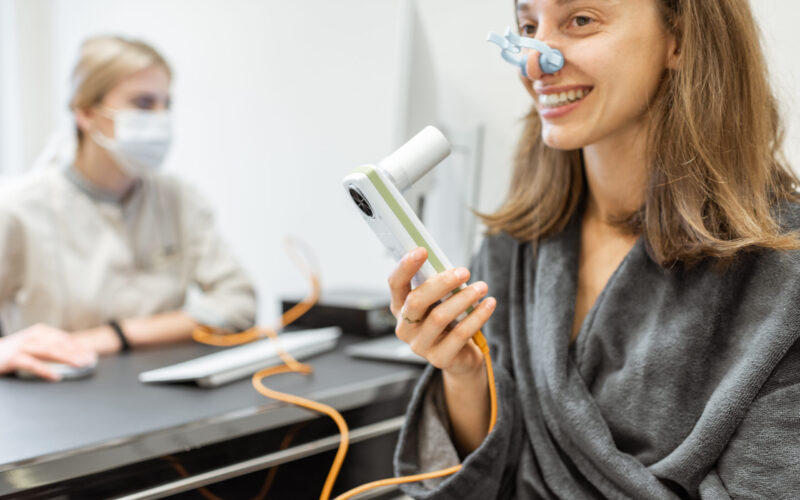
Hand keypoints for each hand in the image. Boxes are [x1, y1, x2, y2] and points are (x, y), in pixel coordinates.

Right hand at [0, 324, 97, 380]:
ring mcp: (21, 347)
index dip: (78, 346)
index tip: (91, 353)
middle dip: (76, 352)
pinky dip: (45, 370)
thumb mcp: (32, 345)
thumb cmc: (11, 352)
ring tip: (79, 365)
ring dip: (66, 358)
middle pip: (59, 344)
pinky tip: (55, 376)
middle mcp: (31, 337)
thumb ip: (49, 347)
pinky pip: (31, 364)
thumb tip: (72, 355)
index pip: (63, 338)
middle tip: (89, 360)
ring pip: (48, 351)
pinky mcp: (12, 358)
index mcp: (38, 332)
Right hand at [388, 247, 495, 377]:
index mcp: (400, 308)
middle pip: (417, 300)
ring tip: (482, 287)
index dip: (406, 266)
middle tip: (464, 271)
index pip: (395, 283)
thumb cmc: (448, 320)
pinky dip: (477, 316)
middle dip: (442, 282)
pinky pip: (460, 334)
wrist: (459, 357)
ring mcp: (420, 346)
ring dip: (464, 298)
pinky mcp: (439, 359)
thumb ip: (438, 285)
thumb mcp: (439, 301)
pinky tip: (489, 304)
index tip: (422, 250)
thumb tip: (451, 267)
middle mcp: (405, 327)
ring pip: (440, 317)